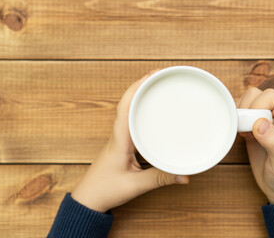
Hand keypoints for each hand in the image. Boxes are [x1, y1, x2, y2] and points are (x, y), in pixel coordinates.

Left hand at [72, 71, 188, 212]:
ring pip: (127, 110)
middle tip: (160, 75)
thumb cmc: (105, 190)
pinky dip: (139, 110)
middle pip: (127, 103)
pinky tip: (150, 112)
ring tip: (156, 86)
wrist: (89, 199)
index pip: (125, 107)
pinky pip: (129, 121)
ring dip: (139, 96)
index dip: (136, 88)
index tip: (152, 75)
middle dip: (141, 85)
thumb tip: (185, 175)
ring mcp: (118, 138)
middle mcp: (117, 135)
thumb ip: (161, 179)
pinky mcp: (121, 144)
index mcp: (119, 140)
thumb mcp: (136, 186)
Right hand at [238, 88, 273, 204]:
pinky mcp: (251, 132)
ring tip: (241, 131)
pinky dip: (235, 122)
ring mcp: (262, 125)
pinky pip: (240, 117)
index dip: (258, 106)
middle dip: (245, 107)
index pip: (271, 97)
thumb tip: (260, 123)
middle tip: (244, 126)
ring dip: (239, 113)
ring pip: (246, 103)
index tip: (253, 125)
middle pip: (256, 95)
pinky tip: (239, 135)